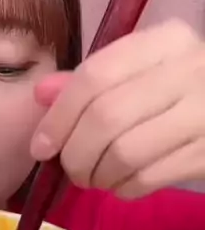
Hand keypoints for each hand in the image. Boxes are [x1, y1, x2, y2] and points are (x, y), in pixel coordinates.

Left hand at [31, 20, 204, 197]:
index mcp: (165, 41)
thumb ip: (90, 81)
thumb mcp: (139, 72)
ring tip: (93, 177)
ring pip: (126, 152)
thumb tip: (41, 93)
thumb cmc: (180, 90)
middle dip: (75, 152)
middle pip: (107, 116)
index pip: (96, 74)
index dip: (60, 115)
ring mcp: (204, 113)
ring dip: (98, 174)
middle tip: (70, 169)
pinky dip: (124, 188)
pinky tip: (121, 183)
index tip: (41, 146)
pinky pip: (149, 177)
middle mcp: (189, 70)